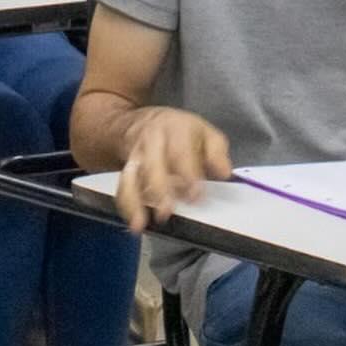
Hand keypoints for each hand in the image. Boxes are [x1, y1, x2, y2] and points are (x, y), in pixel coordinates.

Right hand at [115, 106, 232, 232]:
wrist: (142, 122)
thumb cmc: (180, 132)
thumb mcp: (204, 132)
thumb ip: (217, 151)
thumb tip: (223, 172)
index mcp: (175, 129)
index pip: (180, 152)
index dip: (188, 175)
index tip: (195, 196)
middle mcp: (151, 141)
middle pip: (151, 163)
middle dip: (158, 188)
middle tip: (166, 211)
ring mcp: (136, 155)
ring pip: (131, 176)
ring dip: (134, 200)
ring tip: (140, 223)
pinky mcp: (126, 169)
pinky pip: (122, 187)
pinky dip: (126, 205)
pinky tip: (134, 222)